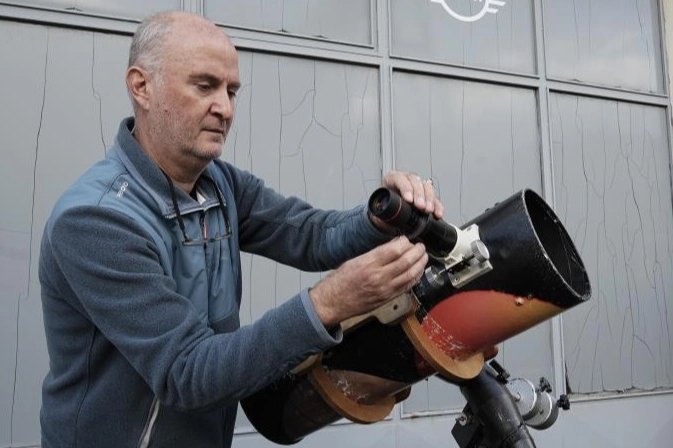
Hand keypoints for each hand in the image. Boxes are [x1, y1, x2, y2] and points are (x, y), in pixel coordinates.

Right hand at [309, 236, 427, 327]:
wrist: (333, 302)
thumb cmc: (341, 281)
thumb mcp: (355, 260)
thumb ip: (376, 254)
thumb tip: (393, 245)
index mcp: (368, 264)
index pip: (394, 250)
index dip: (405, 242)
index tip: (407, 239)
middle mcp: (378, 277)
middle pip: (406, 261)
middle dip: (417, 251)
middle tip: (420, 246)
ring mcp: (385, 289)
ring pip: (411, 275)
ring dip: (420, 264)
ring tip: (423, 257)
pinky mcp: (388, 298)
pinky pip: (407, 287)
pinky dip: (416, 278)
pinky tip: (418, 272)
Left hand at [382, 171, 443, 218]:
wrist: (387, 212)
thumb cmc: (383, 206)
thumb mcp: (378, 206)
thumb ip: (379, 208)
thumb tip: (380, 213)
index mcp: (392, 179)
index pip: (399, 179)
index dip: (405, 188)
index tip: (409, 200)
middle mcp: (406, 179)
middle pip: (416, 181)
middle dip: (420, 195)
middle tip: (421, 206)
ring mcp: (417, 186)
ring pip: (426, 187)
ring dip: (429, 199)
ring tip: (429, 210)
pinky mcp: (426, 195)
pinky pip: (434, 198)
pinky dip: (437, 206)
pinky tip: (438, 213)